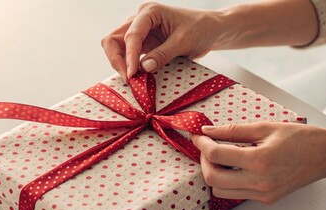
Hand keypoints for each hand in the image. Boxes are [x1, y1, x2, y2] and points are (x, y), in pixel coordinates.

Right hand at [101, 2, 222, 80]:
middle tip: (128, 79)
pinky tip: (136, 77)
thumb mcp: (183, 42)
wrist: (211, 29)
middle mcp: (140, 19)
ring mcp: (140, 31)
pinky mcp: (144, 42)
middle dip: (117, 59)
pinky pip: (128, 54)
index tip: (132, 75)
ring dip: (120, 63)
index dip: (129, 56)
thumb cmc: (200, 29)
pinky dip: (129, 65)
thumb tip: (142, 69)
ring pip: (117, 47)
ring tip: (132, 80)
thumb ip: (162, 54)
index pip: (131, 35)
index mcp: (149, 12)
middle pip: (114, 39)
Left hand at [191, 122, 325, 203]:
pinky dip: (229, 181)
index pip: (216, 155)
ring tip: (222, 157)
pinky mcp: (266, 199)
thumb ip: (232, 130)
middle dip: (203, 161)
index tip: (198, 135)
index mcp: (258, 160)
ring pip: (221, 191)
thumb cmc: (301, 138)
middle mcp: (259, 182)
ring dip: (214, 173)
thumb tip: (208, 130)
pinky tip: (236, 166)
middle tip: (207, 147)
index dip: (202, 143)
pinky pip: (237, 194)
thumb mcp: (265, 127)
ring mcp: (262, 194)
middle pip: (212, 179)